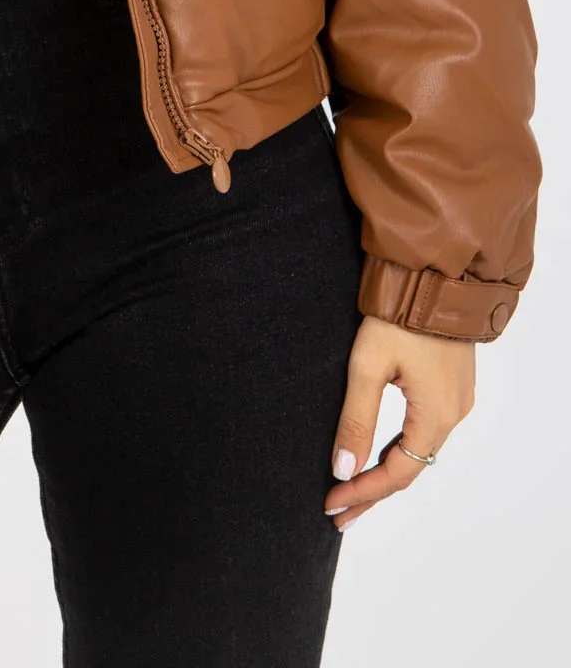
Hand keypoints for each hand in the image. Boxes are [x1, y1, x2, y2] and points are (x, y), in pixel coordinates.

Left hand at [324, 312, 475, 528]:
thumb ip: (356, 418)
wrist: (436, 275)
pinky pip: (425, 431)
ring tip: (351, 490)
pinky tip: (379, 454)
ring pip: (419, 451)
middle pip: (410, 468)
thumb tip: (342, 469)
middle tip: (338, 512)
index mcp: (435, 415)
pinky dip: (399, 449)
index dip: (363, 492)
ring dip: (385, 471)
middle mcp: (453, 414)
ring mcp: (456, 400)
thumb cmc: (399, 317)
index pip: (398, 473)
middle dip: (372, 491)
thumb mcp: (368, 366)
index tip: (331, 505)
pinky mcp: (452, 386)